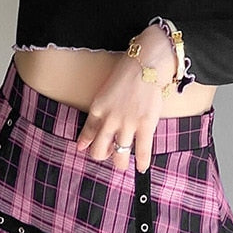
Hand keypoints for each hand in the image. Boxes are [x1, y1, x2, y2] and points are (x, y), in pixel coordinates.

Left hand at [76, 25, 176, 172]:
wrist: (147, 64)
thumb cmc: (128, 71)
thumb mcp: (107, 89)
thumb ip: (102, 107)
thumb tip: (99, 122)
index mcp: (98, 108)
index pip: (88, 132)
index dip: (87, 143)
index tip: (85, 149)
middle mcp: (109, 120)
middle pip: (99, 149)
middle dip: (102, 156)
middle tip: (108, 155)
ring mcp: (127, 124)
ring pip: (119, 154)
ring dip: (120, 163)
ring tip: (122, 166)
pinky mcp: (145, 125)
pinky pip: (142, 150)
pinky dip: (142, 162)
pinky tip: (142, 168)